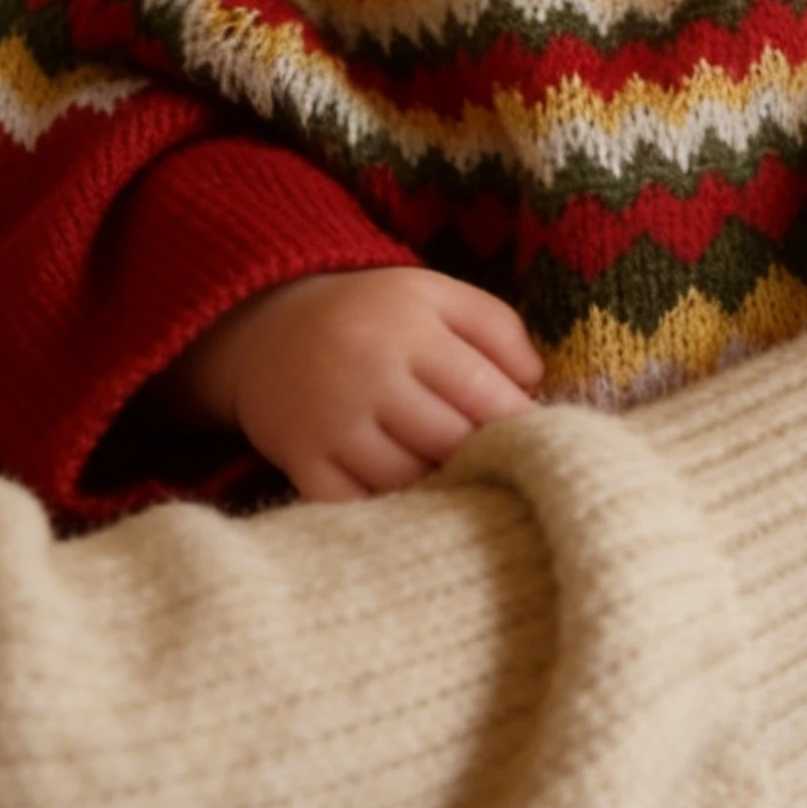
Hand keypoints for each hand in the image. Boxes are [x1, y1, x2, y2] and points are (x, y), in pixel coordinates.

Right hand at [174, 268, 540, 498]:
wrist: (266, 326)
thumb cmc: (373, 314)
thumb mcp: (436, 295)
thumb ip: (497, 327)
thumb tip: (534, 385)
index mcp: (408, 330)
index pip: (481, 391)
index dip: (519, 421)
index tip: (540, 437)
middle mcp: (366, 377)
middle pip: (449, 442)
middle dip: (485, 458)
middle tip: (506, 466)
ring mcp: (329, 424)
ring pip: (407, 481)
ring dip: (442, 488)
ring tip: (463, 483)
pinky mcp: (300, 461)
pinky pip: (356, 506)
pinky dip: (389, 512)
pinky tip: (412, 501)